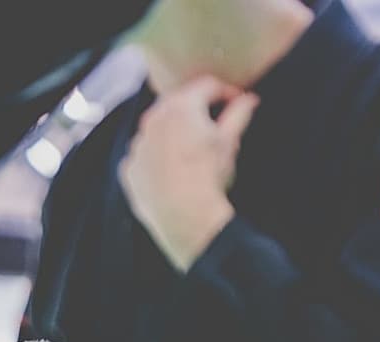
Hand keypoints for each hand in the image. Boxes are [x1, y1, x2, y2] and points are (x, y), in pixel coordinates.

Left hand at [122, 77, 253, 269]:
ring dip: (173, 134)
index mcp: (181, 106)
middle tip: (213, 125)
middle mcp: (153, 119)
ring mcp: (138, 145)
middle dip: (196, 111)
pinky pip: (143, 157)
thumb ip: (239, 114)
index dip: (226, 92)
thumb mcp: (229, 142)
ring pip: (157, 130)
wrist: (185, 218)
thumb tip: (250, 99)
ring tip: (191, 153)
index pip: (207, 86)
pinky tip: (171, 173)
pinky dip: (155, 159)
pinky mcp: (128, 169)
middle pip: (178, 104)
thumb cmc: (209, 177)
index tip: (237, 103)